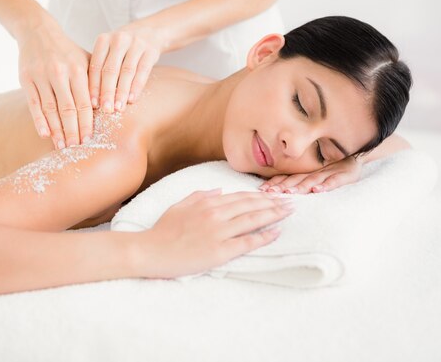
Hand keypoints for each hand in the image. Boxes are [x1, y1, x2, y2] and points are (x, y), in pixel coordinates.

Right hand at [17, 19, 92, 148]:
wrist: (38, 31)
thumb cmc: (67, 51)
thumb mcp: (85, 60)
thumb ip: (95, 81)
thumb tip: (107, 107)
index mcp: (77, 69)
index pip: (84, 103)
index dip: (86, 123)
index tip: (89, 140)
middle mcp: (59, 73)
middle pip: (67, 109)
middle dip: (73, 131)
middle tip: (77, 149)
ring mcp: (41, 76)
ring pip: (50, 108)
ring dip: (56, 130)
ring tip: (62, 146)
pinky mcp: (26, 79)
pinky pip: (33, 103)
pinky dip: (39, 120)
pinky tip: (45, 134)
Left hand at [89, 23, 163, 112]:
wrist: (149, 32)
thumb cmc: (123, 47)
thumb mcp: (109, 51)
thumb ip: (101, 69)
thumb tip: (92, 99)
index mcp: (103, 40)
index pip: (96, 66)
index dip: (93, 86)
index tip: (92, 104)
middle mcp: (119, 39)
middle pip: (110, 70)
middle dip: (107, 92)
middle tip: (105, 109)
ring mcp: (136, 44)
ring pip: (127, 71)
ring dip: (122, 92)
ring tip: (118, 108)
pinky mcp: (151, 50)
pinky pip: (143, 71)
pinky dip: (137, 86)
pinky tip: (132, 99)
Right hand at [136, 189, 290, 279]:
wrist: (150, 251)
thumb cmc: (162, 230)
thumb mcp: (179, 206)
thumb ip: (199, 195)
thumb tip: (218, 190)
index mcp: (206, 202)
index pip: (240, 197)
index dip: (259, 195)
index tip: (273, 195)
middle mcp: (216, 214)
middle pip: (251, 205)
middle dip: (273, 202)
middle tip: (290, 201)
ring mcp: (219, 232)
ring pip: (253, 220)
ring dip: (274, 215)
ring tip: (288, 212)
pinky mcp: (220, 251)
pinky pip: (247, 242)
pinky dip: (264, 236)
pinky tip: (276, 232)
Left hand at [259, 156, 363, 193]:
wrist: (362, 152)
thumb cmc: (338, 166)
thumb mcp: (320, 172)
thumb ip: (302, 179)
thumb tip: (277, 187)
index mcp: (309, 172)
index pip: (289, 177)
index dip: (276, 182)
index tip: (263, 189)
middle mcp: (317, 171)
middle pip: (297, 179)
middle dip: (283, 186)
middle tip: (271, 192)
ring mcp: (331, 172)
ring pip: (313, 180)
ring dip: (301, 187)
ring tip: (290, 192)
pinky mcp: (346, 175)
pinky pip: (335, 181)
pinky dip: (326, 185)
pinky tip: (318, 190)